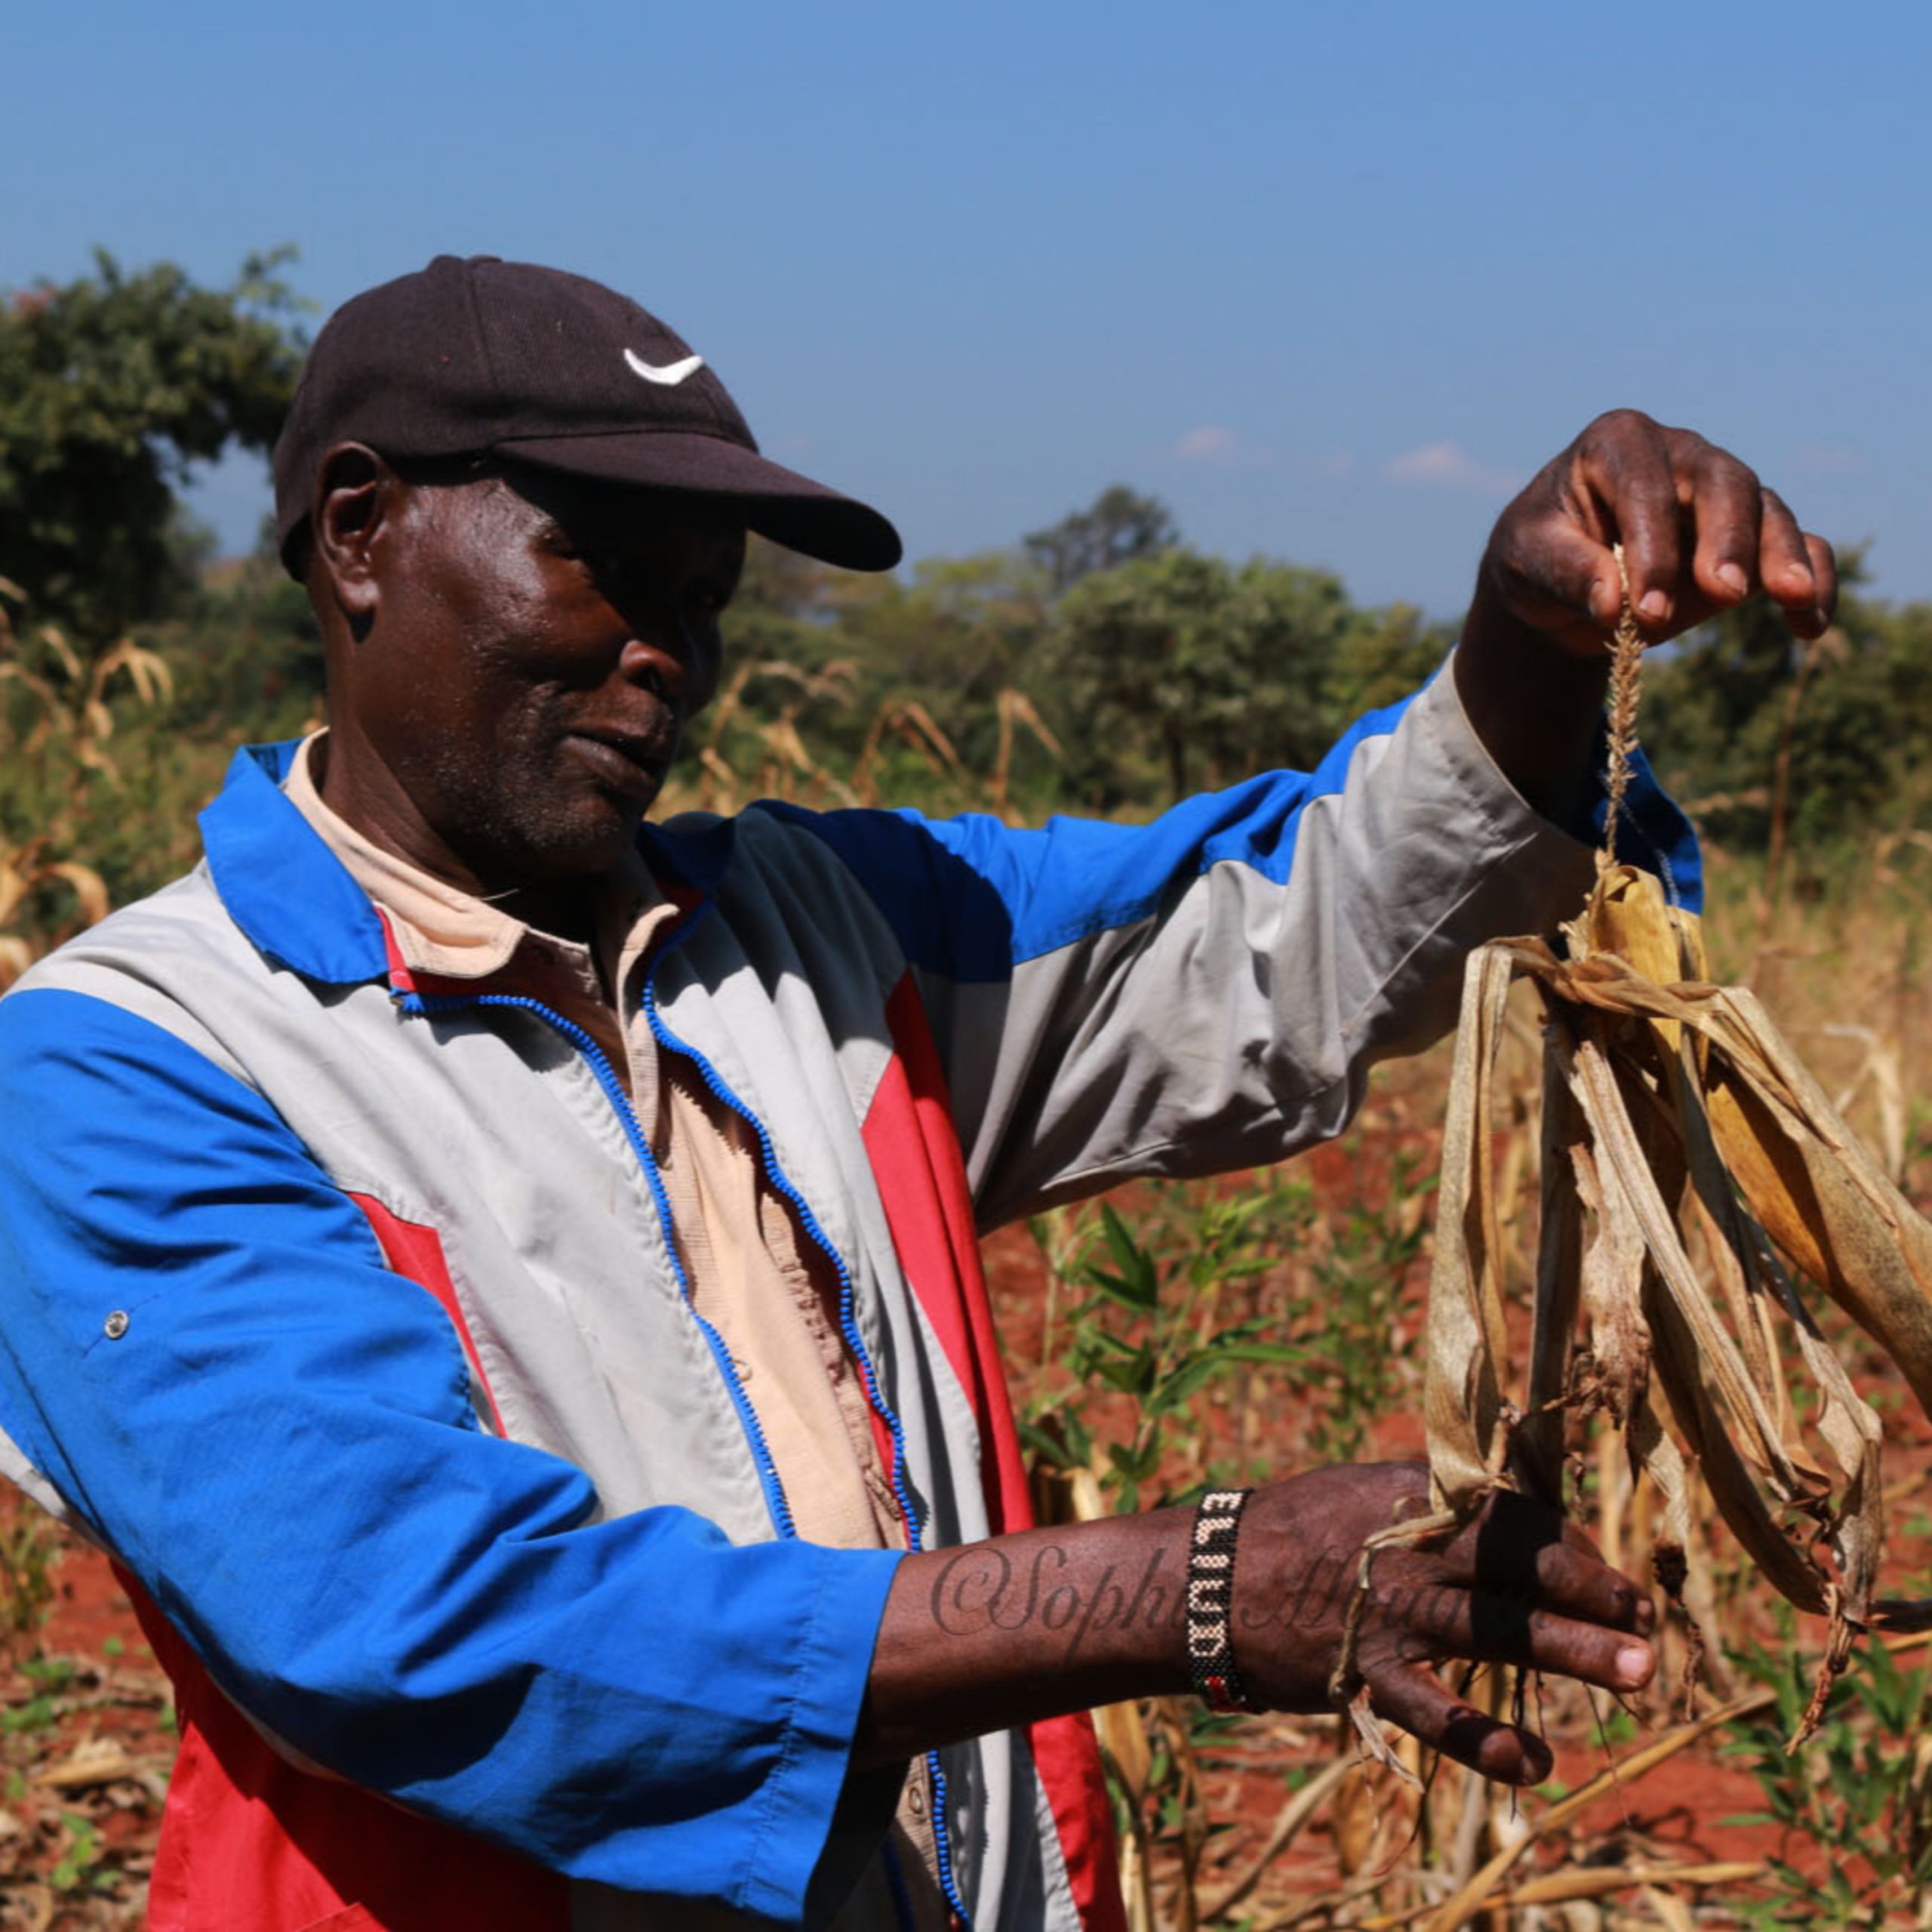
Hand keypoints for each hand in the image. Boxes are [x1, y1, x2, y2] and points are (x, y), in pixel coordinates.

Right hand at [1233, 1463, 1654, 1782]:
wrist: (1209, 1576)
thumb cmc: (1299, 1528)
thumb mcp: (1367, 1487)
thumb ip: (1439, 1496)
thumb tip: (1519, 1483)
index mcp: (1415, 1496)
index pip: (1512, 1510)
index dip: (1568, 1540)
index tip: (1603, 1568)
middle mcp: (1411, 1549)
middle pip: (1516, 1562)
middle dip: (1589, 1586)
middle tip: (1646, 1614)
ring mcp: (1390, 1613)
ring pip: (1494, 1628)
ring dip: (1569, 1648)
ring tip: (1632, 1669)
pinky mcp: (1364, 1671)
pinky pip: (1434, 1712)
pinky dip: (1484, 1740)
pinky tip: (1534, 1762)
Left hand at [1474, 408, 1836, 656]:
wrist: (1558, 580)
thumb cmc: (1537, 554)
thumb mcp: (1527, 559)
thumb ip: (1564, 572)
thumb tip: (1613, 601)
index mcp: (1618, 442)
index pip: (1646, 486)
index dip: (1651, 547)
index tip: (1647, 610)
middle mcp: (1681, 455)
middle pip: (1724, 482)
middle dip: (1727, 538)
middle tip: (1724, 595)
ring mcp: (1722, 493)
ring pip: (1768, 510)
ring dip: (1783, 555)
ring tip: (1793, 599)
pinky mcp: (1751, 537)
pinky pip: (1799, 545)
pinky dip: (1813, 578)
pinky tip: (1809, 625)